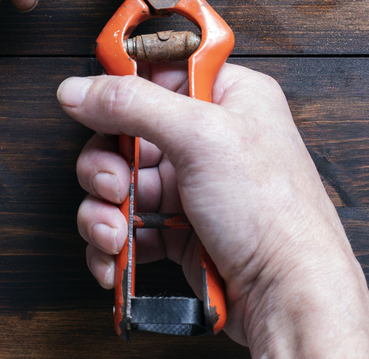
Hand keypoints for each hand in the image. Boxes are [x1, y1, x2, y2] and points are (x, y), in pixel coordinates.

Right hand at [57, 63, 368, 357]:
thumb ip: (133, 105)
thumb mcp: (201, 137)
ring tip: (116, 234)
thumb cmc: (274, 215)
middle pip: (127, 131)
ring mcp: (193, 186)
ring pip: (119, 182)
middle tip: (113, 185)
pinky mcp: (181, 230)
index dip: (123, 87)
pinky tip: (118, 258)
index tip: (95, 105)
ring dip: (103, 210)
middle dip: (106, 164)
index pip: (160, 70)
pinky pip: (127, 225)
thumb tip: (80, 88)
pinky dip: (114, 243)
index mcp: (229, 96)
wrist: (288, 297)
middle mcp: (210, 137)